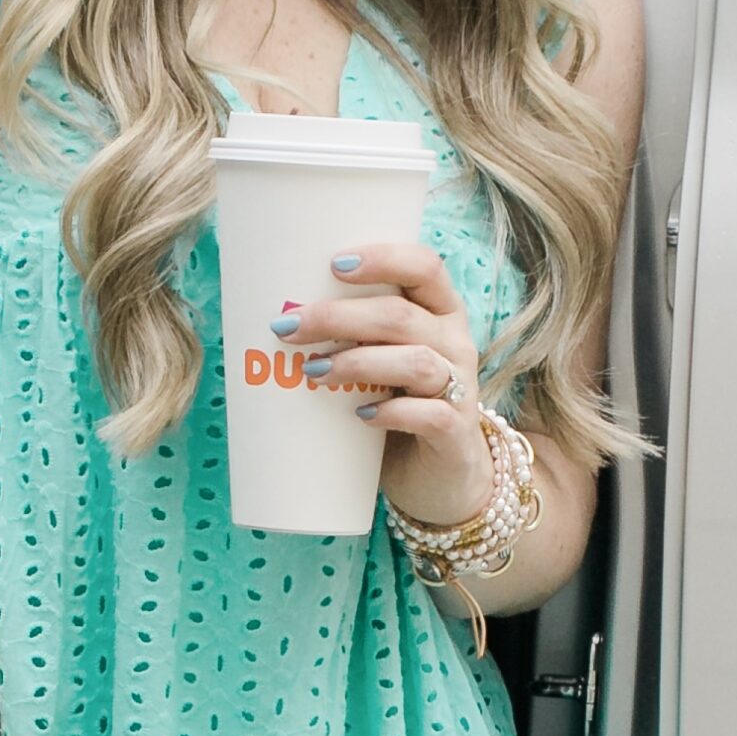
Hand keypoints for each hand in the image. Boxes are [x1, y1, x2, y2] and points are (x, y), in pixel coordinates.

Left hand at [275, 235, 488, 521]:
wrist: (440, 476)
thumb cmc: (399, 404)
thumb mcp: (379, 360)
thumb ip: (350, 336)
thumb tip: (276, 321)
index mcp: (439, 312)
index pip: (425, 267)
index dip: (383, 258)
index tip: (333, 264)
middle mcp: (455, 343)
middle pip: (402, 316)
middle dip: (340, 317)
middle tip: (288, 328)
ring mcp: (460, 387)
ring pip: (416, 362)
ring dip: (358, 363)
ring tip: (313, 372)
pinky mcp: (455, 432)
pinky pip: (429, 415)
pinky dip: (392, 412)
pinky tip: (361, 415)